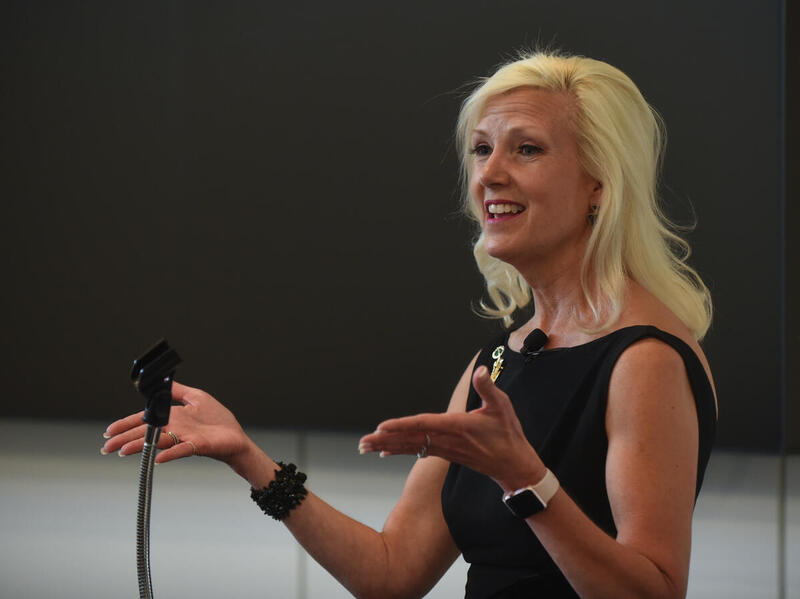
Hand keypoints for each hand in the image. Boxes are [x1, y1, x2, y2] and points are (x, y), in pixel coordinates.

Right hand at [102, 381, 251, 464]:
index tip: (109, 432)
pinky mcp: (198, 445)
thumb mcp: (196, 398)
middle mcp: (175, 429)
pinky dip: (170, 454)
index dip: (125, 425)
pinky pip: (182, 450)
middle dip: (124, 439)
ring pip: (158, 442)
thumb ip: (177, 391)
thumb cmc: (218, 420)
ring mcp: (185, 438)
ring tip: (123, 451)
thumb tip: (162, 381)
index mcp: (172, 418)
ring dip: (140, 446)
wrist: (235, 437)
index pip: (144, 420)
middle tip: (106, 447)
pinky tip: (158, 458)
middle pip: (145, 433)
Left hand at [358, 366, 545, 491]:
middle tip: (362, 443)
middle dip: (384, 440)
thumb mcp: (502, 407)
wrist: (513, 466)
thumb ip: (488, 388)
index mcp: (456, 427)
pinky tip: (385, 451)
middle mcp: (446, 440)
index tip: (381, 427)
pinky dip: (399, 449)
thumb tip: (481, 370)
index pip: (423, 425)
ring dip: (387, 446)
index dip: (401, 425)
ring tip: (365, 447)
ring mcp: (444, 448)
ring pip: (410, 446)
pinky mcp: (445, 453)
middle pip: (409, 439)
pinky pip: (417, 450)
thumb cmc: (508, 435)